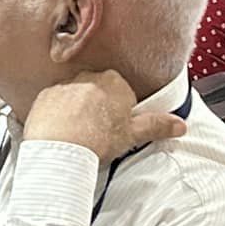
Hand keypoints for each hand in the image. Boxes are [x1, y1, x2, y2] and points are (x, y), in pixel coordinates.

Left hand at [25, 69, 187, 165]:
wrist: (60, 148)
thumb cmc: (97, 140)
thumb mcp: (133, 134)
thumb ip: (157, 125)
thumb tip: (180, 124)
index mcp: (114, 82)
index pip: (122, 92)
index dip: (120, 112)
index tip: (116, 128)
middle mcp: (89, 77)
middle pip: (98, 91)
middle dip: (99, 108)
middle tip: (99, 133)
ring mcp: (64, 85)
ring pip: (75, 96)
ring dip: (77, 111)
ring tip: (78, 136)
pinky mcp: (44, 96)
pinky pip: (54, 103)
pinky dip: (57, 115)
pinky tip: (60, 133)